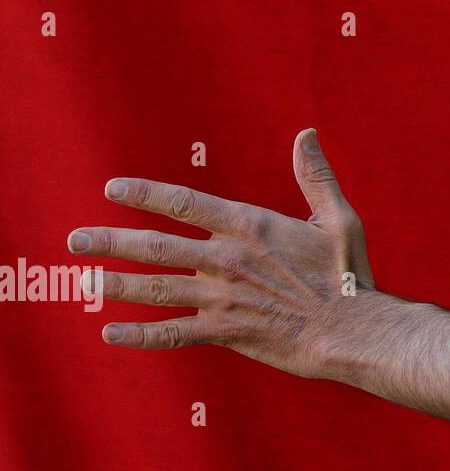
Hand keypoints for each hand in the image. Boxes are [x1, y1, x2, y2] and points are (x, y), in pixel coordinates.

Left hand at [68, 128, 374, 379]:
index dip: (144, 194)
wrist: (353, 330)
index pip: (184, 203)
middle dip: (110, 241)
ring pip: (155, 289)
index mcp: (251, 226)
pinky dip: (139, 335)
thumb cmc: (348, 273)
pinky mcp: (225, 332)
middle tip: (75, 240)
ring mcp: (222, 298)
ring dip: (114, 284)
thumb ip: (315, 177)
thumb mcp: (338, 218)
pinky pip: (172, 334)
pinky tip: (111, 333)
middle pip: (155, 246)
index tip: (113, 189)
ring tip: (83, 280)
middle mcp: (227, 259)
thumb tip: (306, 134)